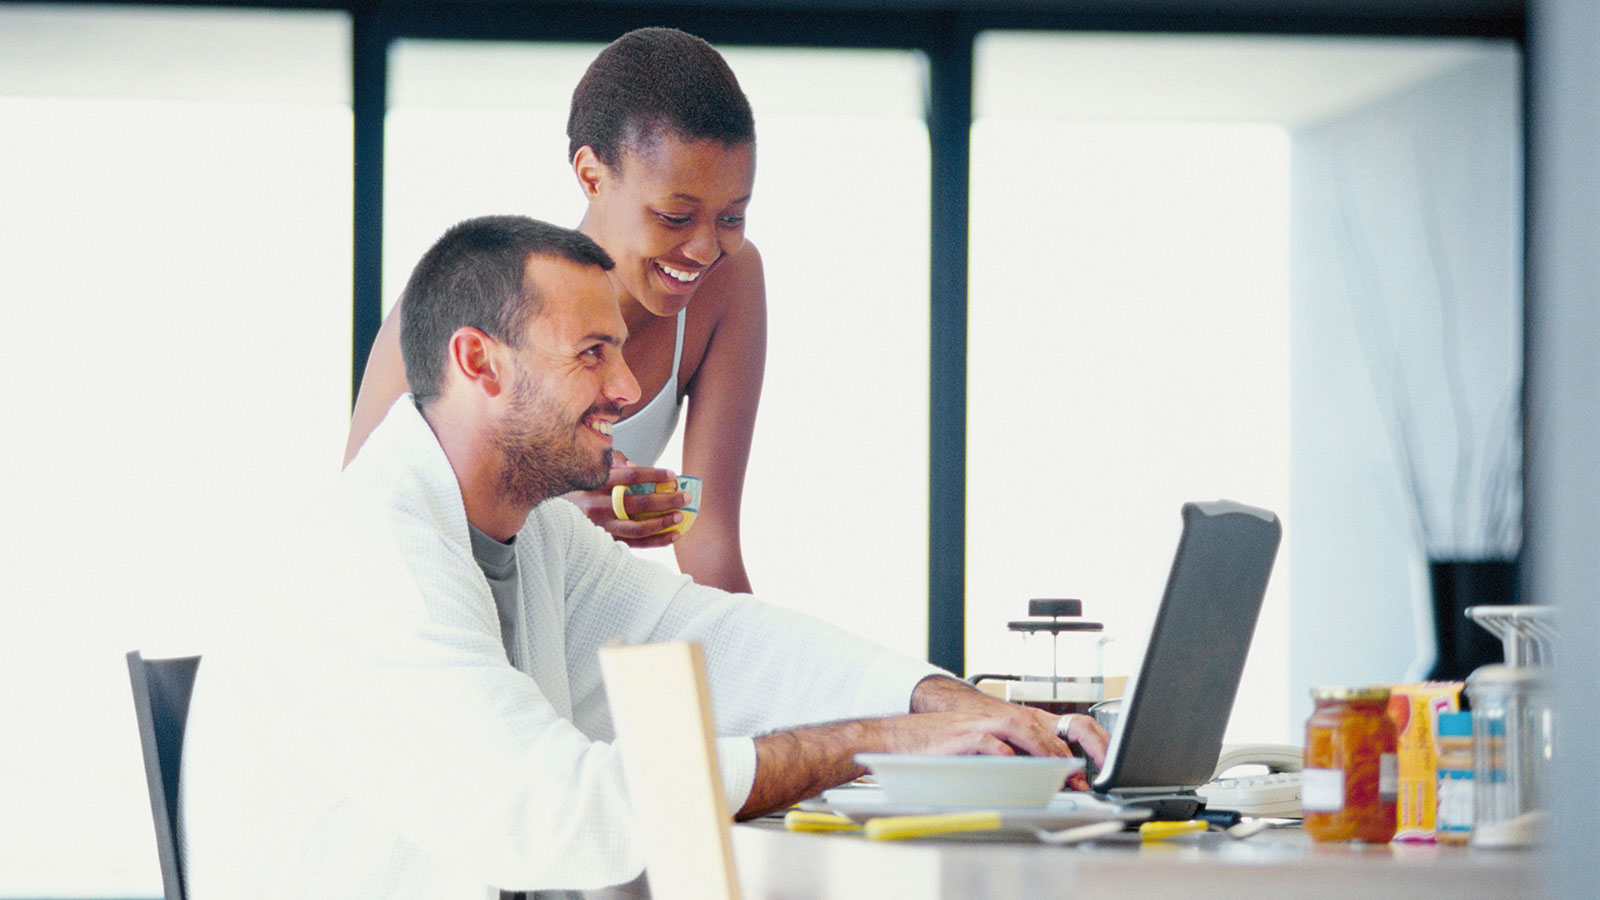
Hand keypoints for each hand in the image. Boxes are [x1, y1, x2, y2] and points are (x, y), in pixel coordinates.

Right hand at [561, 452, 690, 547]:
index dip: (653, 474)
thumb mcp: (589, 471)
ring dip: (663, 522)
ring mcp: (601, 527)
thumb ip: (612, 463)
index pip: (629, 476)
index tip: (671, 474)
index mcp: (594, 484)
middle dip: (666, 499)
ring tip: (681, 516)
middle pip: (638, 502)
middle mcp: (597, 506)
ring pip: (638, 527)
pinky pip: (635, 544)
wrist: (551, 517)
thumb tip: (636, 466)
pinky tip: (673, 535)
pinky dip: (657, 541)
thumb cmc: (576, 491)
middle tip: (684, 496)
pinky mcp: (605, 542)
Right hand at [909, 676, 1108, 789]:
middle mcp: (995, 718)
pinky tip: (1019, 767)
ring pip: (1021, 730)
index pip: (1044, 727)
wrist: (900, 737)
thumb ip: (1008, 755)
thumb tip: (1038, 775)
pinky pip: (990, 742)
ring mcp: (980, 725)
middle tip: (1079, 778)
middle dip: (1064, 752)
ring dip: (1043, 750)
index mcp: (1002, 720)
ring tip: (1060, 770)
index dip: (1066, 747)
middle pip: (1040, 728)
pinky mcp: (963, 737)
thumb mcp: (980, 748)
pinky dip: (1007, 754)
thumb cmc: (940, 745)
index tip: (1084, 772)